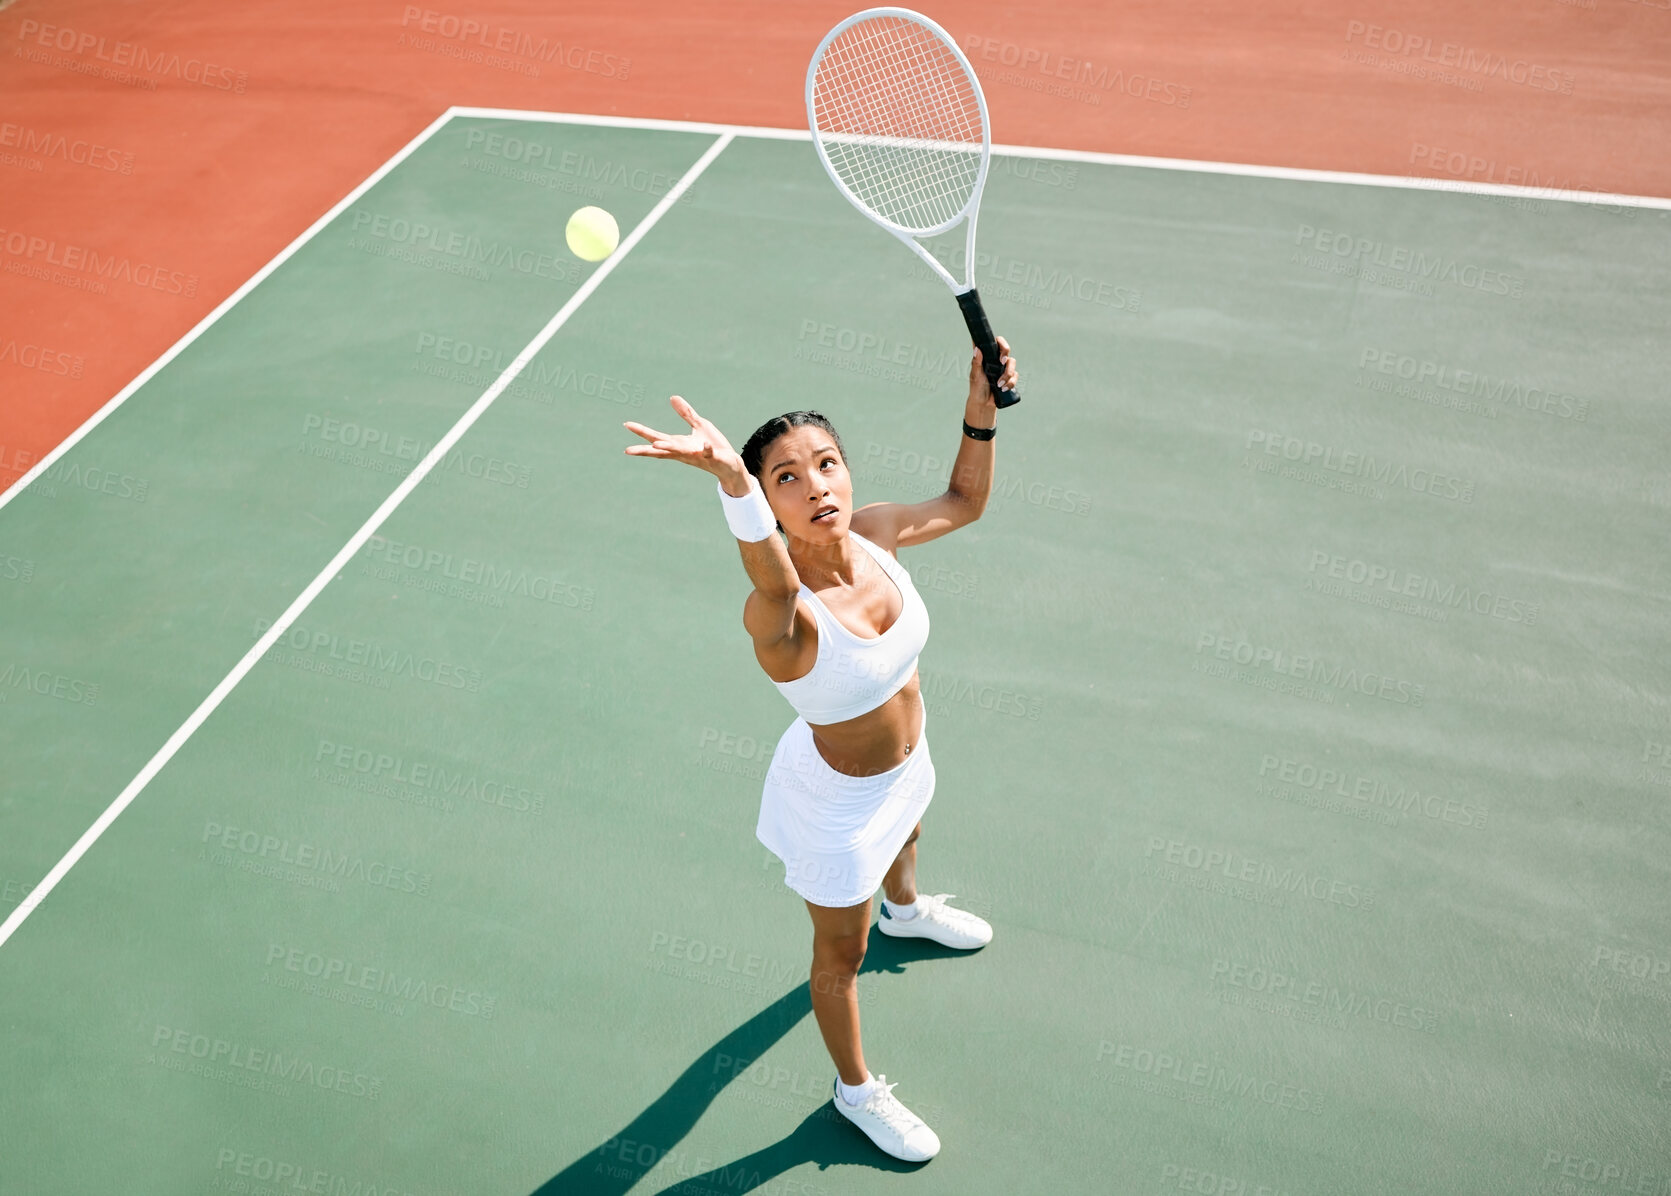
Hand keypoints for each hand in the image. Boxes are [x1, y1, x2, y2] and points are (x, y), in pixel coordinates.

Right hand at [624, 396, 746, 483]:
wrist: (731, 465)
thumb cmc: (714, 446)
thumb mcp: (700, 425)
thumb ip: (686, 413)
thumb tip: (672, 397)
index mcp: (679, 445)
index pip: (656, 438)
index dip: (642, 432)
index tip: (627, 424)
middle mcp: (684, 453)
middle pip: (661, 450)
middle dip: (645, 450)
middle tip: (627, 450)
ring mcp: (698, 456)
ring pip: (681, 453)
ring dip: (669, 449)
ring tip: (656, 445)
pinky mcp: (713, 458)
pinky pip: (709, 453)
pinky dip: (706, 450)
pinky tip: (704, 446)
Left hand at [968, 335, 1016, 413]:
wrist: (984, 403)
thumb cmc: (977, 388)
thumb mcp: (975, 375)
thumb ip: (976, 362)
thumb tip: (977, 349)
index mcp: (986, 357)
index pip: (993, 343)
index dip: (998, 341)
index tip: (997, 346)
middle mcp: (995, 360)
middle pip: (1005, 348)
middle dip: (1005, 352)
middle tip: (1002, 361)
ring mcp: (1003, 368)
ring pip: (1012, 362)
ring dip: (1007, 373)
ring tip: (999, 384)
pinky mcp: (1009, 377)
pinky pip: (1015, 375)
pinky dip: (1010, 382)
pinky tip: (1003, 388)